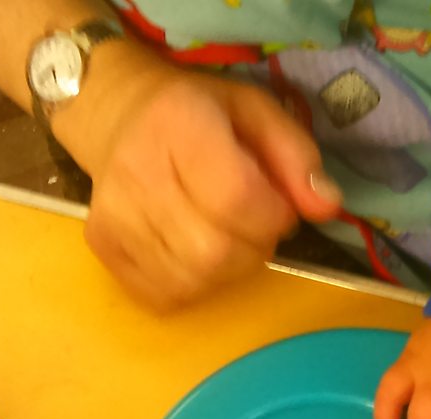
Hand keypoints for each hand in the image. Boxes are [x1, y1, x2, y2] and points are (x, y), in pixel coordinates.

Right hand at [56, 44, 342, 309]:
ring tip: (227, 235)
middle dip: (254, 246)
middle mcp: (136, 171)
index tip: (278, 206)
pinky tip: (196, 251)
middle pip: (214, 250)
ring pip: (192, 279)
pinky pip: (164, 293)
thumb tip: (327, 207)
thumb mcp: (258, 113)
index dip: (274, 216)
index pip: (236, 199)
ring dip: (228, 269)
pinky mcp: (103, 247)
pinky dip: (195, 284)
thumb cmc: (201, 114)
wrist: (121, 116)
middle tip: (254, 223)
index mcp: (178, 125)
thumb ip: (298, 157)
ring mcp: (113, 215)